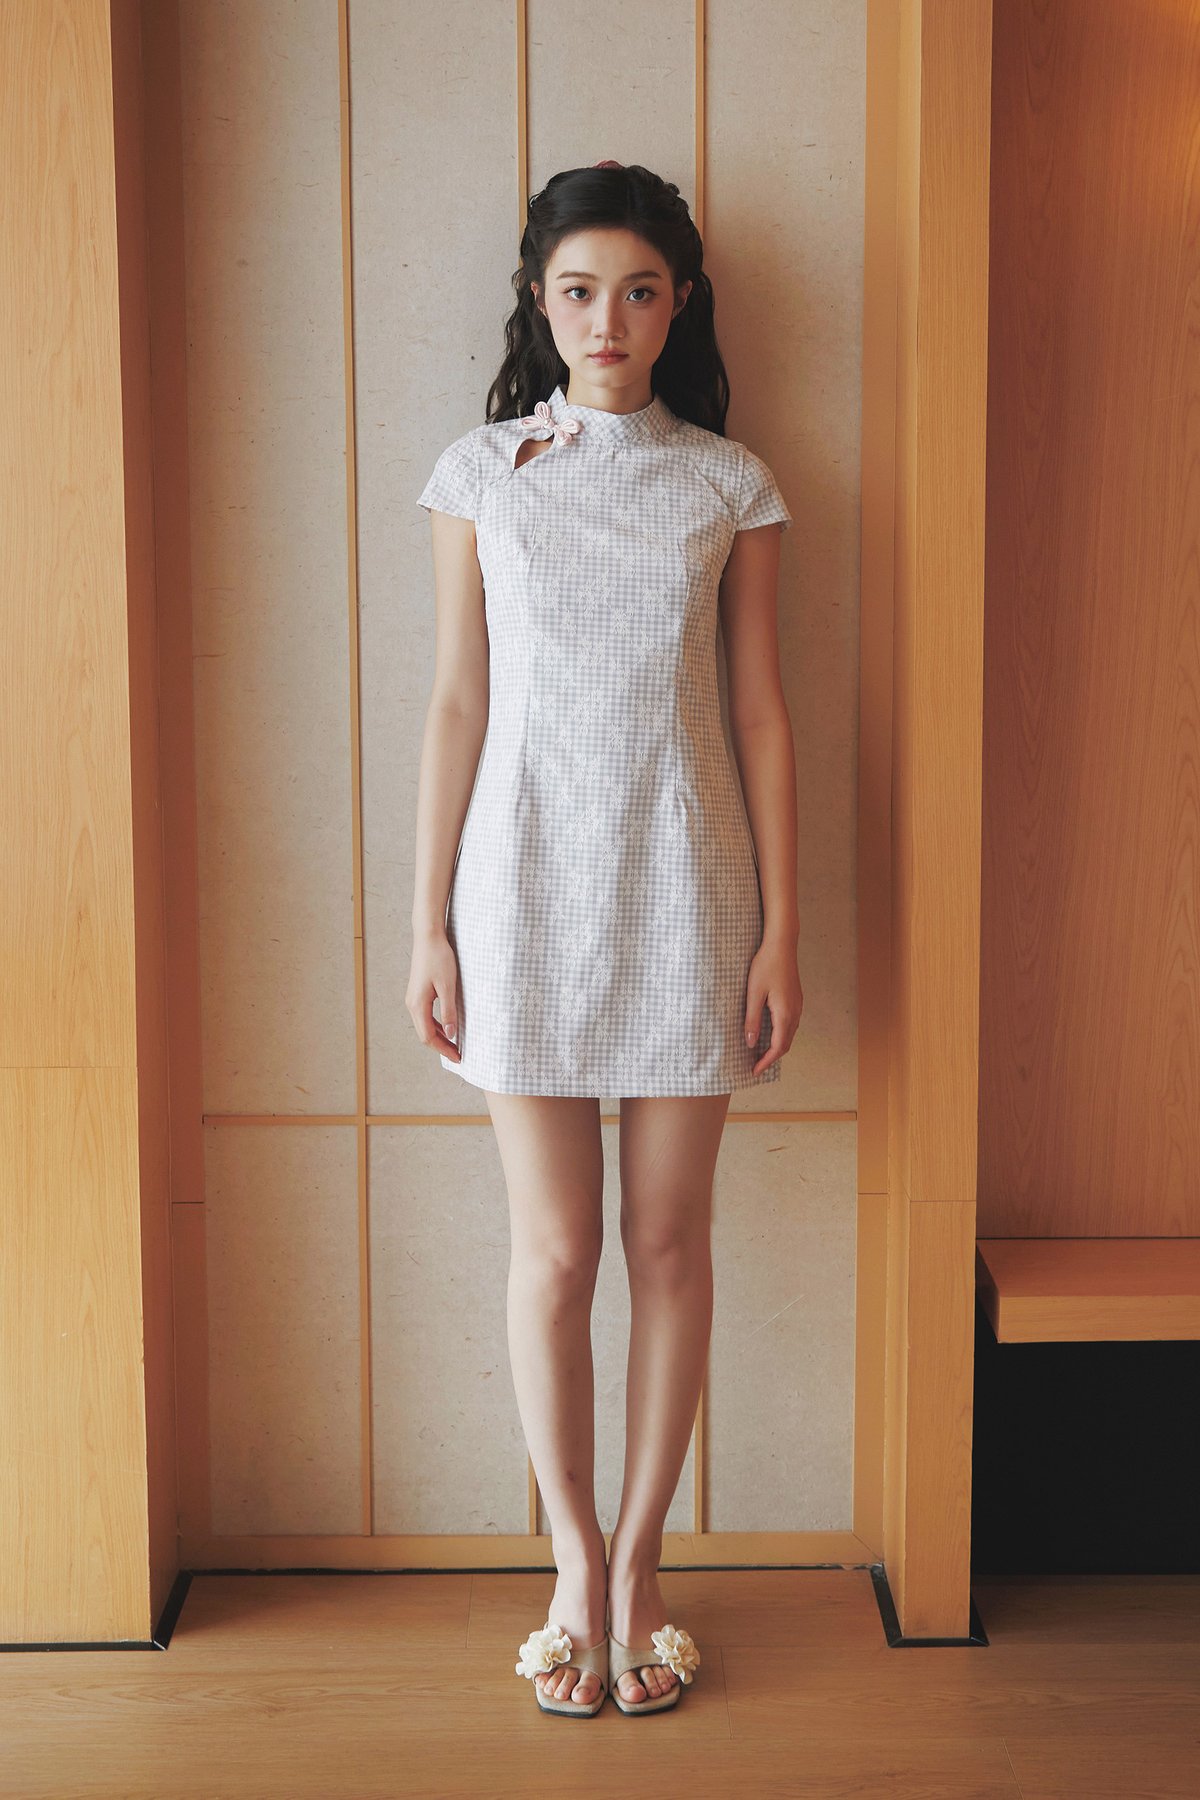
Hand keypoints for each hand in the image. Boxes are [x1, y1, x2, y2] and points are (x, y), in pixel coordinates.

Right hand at [406, 926, 461, 1062]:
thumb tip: (451, 1034)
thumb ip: (449, 1012)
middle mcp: (412, 1004)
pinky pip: (425, 1016)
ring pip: (424, 1025)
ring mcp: (413, 999)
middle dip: (441, 1046)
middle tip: (458, 1054)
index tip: (458, 1056)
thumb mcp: (448, 987)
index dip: (443, 1049)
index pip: (428, 1037)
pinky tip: (447, 1026)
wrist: (428, 938)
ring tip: (454, 1044)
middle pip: (425, 1034)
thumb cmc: (438, 959)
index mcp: (418, 1005)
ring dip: (439, 1036)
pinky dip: (435, 1025)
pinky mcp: (417, 993)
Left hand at [744, 938, 802, 1076]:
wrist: (782, 945)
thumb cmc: (765, 966)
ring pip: (789, 1035)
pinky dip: (780, 1035)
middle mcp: (795, 1013)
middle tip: (755, 1066)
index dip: (766, 1062)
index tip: (754, 1071)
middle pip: (786, 1044)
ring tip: (760, 1053)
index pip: (778, 1048)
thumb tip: (751, 1043)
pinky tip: (769, 1033)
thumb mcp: (753, 993)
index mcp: (785, 1014)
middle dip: (771, 1058)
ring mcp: (798, 1006)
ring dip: (776, 1047)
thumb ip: (752, 1019)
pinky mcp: (796, 1000)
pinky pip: (790, 1024)